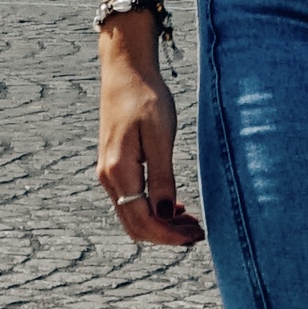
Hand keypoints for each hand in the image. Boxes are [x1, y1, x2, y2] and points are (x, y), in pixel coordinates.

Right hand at [95, 25, 200, 246]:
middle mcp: (108, 177)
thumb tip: (166, 214)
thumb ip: (163, 177)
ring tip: (191, 222)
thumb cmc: (146, 97)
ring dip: (161, 224)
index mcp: (119, 171)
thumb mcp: (161, 136)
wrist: (125, 70)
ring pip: (132, 215)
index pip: (143, 220)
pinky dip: (153, 210)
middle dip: (166, 235)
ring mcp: (108, 172)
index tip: (196, 237)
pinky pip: (131, 200)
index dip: (169, 236)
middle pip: (135, 225)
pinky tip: (175, 206)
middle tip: (199, 233)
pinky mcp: (114, 166)